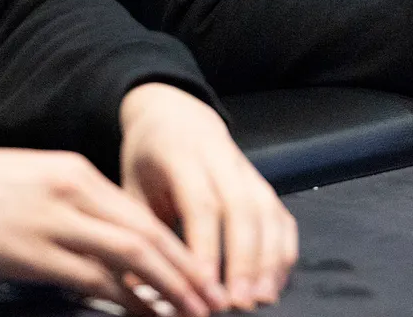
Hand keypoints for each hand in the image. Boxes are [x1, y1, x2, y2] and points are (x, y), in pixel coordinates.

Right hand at [0, 134, 226, 316]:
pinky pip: (90, 280)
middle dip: (187, 272)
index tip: (205, 273)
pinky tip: (142, 314)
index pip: (144, 215)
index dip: (179, 248)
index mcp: (78, 174)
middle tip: (215, 301)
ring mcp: (55, 224)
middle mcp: (76, 194)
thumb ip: (74, 209)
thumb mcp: (35, 184)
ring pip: (129, 259)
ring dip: (166, 290)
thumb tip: (108, 244)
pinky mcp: (31, 254)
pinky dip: (123, 300)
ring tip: (193, 313)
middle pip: (148, 236)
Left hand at [119, 83, 297, 309]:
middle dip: (244, 259)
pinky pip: (280, 215)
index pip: (201, 203)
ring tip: (261, 299)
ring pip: (267, 212)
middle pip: (242, 209)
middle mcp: (222, 159)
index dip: (206, 247)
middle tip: (238, 303)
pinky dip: (283, 250)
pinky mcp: (262, 182)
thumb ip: (137, 232)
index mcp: (182, 156)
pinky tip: (275, 282)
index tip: (203, 288)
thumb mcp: (130, 185)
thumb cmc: (147, 158)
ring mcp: (247, 170)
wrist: (174, 113)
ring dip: (268, 259)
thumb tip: (136, 287)